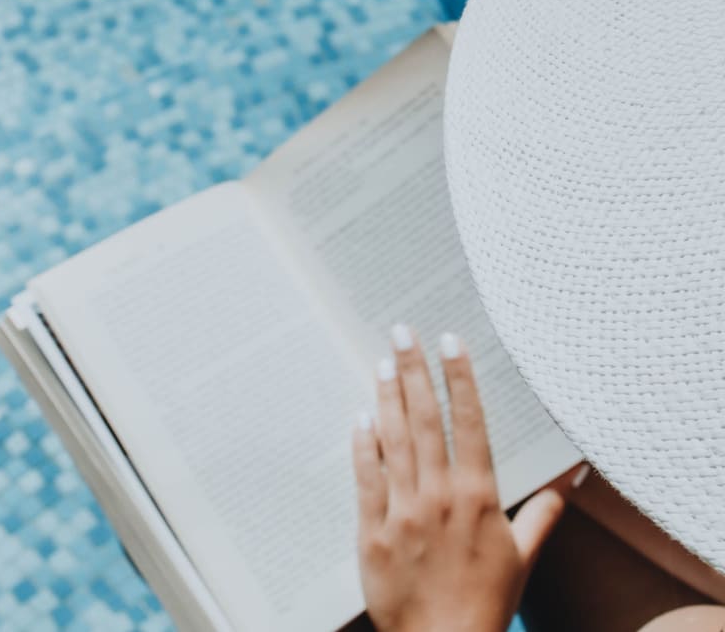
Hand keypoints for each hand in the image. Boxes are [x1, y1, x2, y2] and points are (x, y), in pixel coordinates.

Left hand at [352, 325, 587, 631]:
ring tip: (383, 360)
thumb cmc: (485, 602)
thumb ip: (544, 513)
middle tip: (402, 331)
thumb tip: (573, 481)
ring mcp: (404, 511)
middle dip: (415, 370)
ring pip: (394, 440)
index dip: (459, 377)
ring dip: (388, 396)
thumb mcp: (522, 557)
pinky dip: (363, 444)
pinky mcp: (373, 531)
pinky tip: (360, 415)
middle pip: (425, 419)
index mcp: (478, 496)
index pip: (469, 421)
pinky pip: (366, 478)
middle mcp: (440, 495)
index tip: (451, 340)